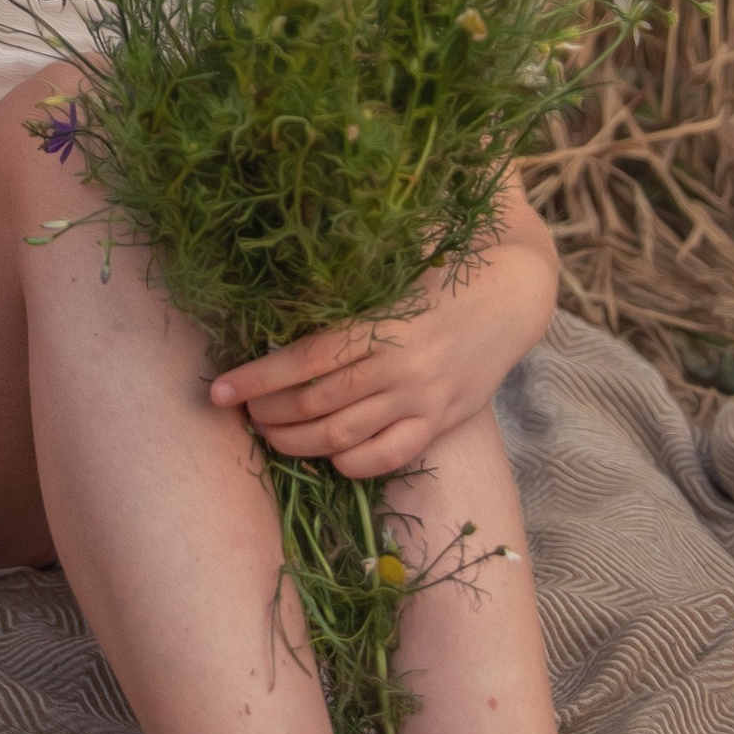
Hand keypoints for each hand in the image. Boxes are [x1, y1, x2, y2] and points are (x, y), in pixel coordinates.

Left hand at [209, 225, 557, 482]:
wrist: (514, 294)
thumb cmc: (442, 272)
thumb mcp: (392, 270)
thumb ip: (343, 289)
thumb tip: (278, 286)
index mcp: (382, 323)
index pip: (304, 360)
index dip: (257, 378)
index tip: (219, 390)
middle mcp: (400, 367)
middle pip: (315, 403)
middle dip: (267, 412)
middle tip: (241, 412)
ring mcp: (422, 399)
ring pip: (344, 436)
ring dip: (296, 442)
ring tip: (269, 434)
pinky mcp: (441, 422)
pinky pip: (388, 457)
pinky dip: (350, 462)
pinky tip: (328, 455)